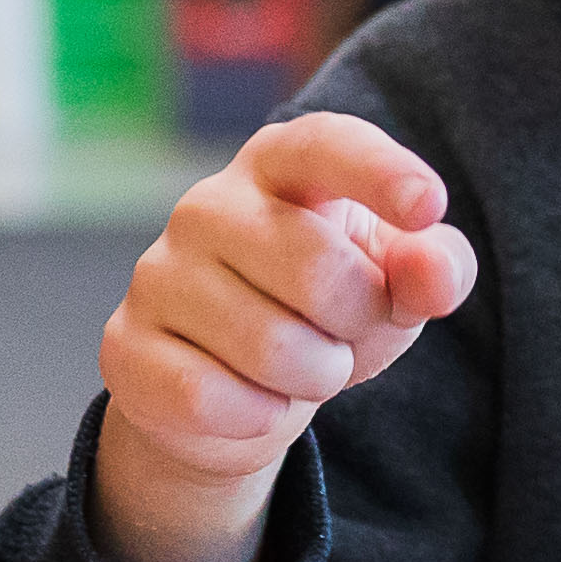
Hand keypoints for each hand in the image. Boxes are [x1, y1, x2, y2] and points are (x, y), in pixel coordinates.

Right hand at [94, 110, 480, 561]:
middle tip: (344, 331)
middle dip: (357, 321)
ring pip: (271, 346)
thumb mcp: (396, 286)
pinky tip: (255, 401)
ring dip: (314, 376)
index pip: (326, 145)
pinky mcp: (125, 344)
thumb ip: (435, 269)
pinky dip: (258, 416)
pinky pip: (209, 397)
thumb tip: (435, 273)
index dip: (379, 171)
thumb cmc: (327, 311)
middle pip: (317, 267)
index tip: (429, 206)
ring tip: (302, 366)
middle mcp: (209, 205)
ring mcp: (157, 273)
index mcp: (281, 165)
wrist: (233, 394)